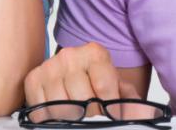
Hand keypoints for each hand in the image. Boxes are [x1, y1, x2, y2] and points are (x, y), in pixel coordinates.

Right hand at [23, 43, 140, 117]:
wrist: (77, 76)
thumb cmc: (99, 85)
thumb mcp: (120, 91)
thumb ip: (132, 102)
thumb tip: (142, 116)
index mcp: (94, 53)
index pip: (103, 87)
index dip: (111, 110)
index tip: (113, 118)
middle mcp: (70, 56)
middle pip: (82, 99)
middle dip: (92, 118)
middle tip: (95, 122)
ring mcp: (49, 67)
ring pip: (61, 107)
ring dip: (72, 120)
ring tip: (79, 119)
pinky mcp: (33, 80)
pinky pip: (42, 109)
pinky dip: (52, 119)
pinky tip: (62, 117)